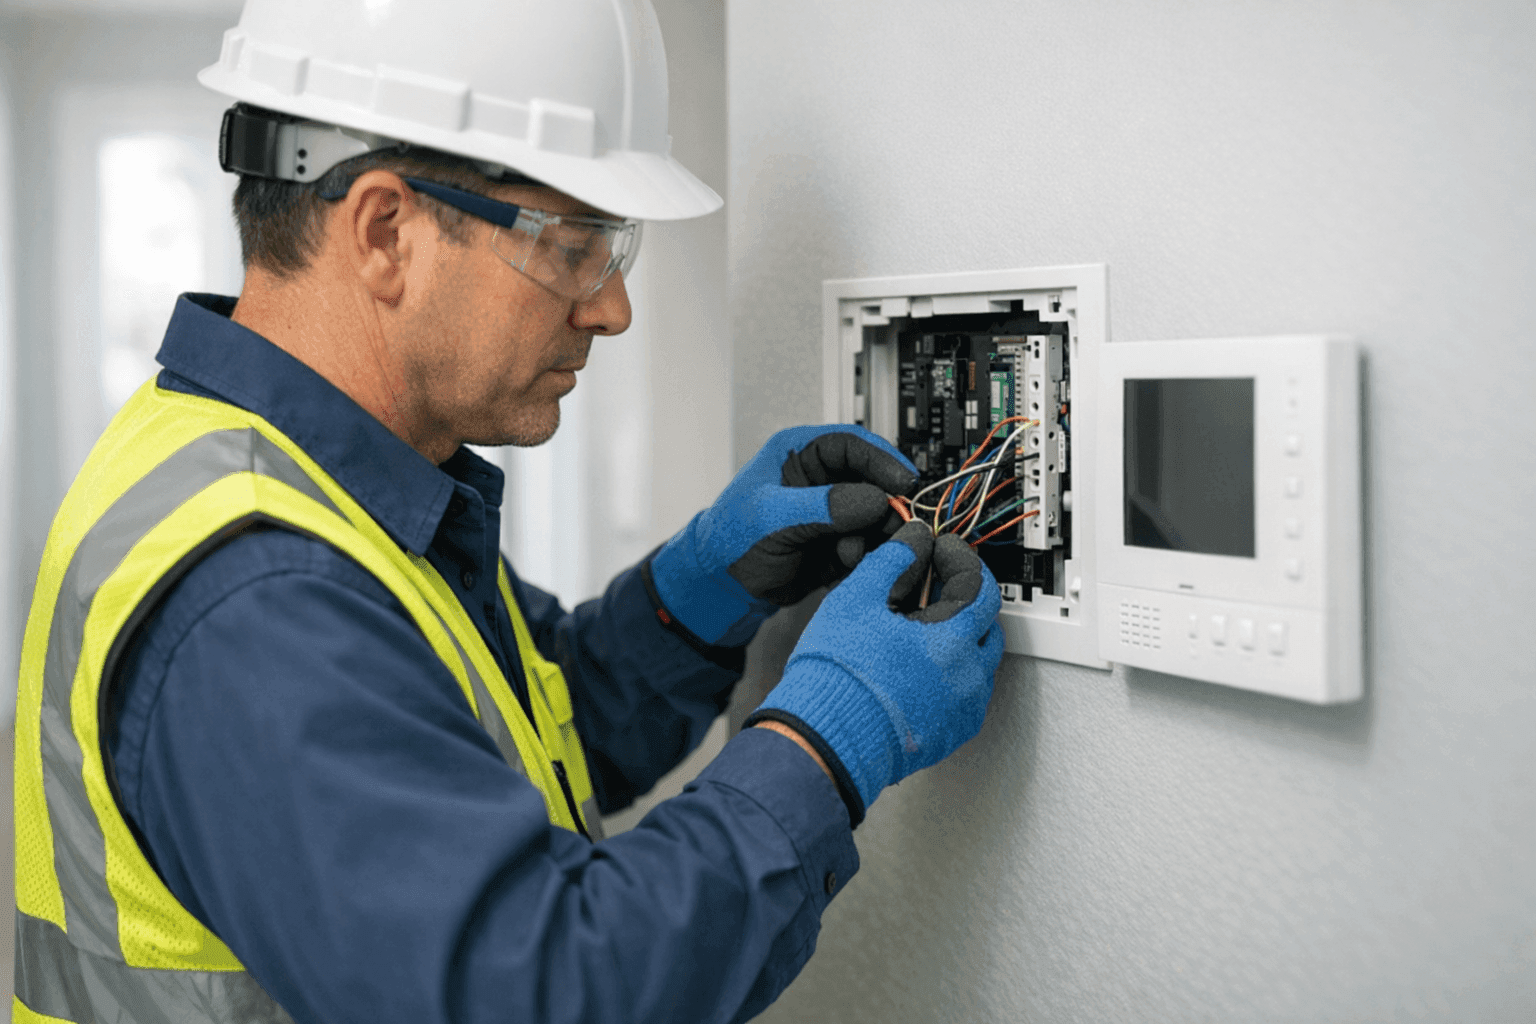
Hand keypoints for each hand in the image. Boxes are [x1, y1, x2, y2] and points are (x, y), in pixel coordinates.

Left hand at [649, 425, 916, 645]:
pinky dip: (864, 556)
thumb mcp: (770, 518)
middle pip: (874, 480)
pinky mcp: (841, 542)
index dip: (881, 459)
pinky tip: (843, 566)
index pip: (851, 444)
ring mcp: (834, 512)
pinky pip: (869, 544)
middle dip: (884, 505)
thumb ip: (821, 506)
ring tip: (848, 553)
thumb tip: (873, 500)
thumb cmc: (731, 541)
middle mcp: (822, 479)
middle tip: (892, 525)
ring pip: (877, 515)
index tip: (903, 482)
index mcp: (800, 454)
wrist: (724, 587)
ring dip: (873, 535)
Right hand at [749, 520, 1003, 814]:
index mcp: (952, 640)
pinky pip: (967, 697)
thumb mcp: (854, 599)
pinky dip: (953, 676)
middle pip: (988, 625)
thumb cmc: (835, 676)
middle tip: (935, 589)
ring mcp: (962, 710)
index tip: (942, 553)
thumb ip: (890, 561)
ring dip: (962, 641)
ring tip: (925, 631)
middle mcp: (967, 677)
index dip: (963, 562)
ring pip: (979, 663)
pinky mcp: (950, 735)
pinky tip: (920, 669)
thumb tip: (911, 541)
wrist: (823, 738)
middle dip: (967, 601)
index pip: (981, 587)